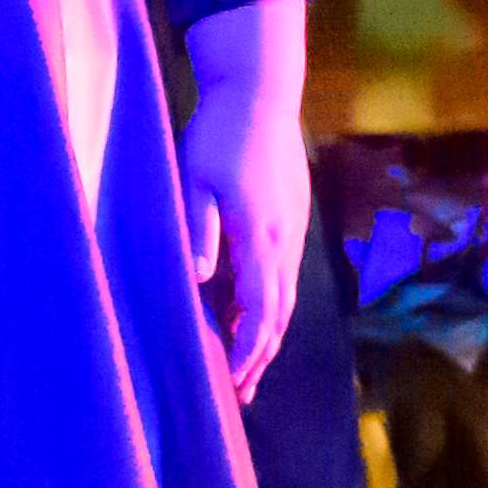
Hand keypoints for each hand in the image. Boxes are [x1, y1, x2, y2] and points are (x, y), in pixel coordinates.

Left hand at [173, 18, 311, 404]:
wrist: (261, 95)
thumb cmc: (219, 136)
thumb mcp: (195, 180)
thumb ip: (198, 229)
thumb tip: (197, 279)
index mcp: (260, 238)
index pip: (260, 310)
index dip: (248, 349)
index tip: (234, 380)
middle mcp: (283, 243)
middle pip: (278, 314)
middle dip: (260, 356)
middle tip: (240, 393)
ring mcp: (292, 231)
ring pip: (285, 298)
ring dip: (267, 335)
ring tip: (248, 367)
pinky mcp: (290, 220)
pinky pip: (282, 276)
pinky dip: (270, 305)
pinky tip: (252, 313)